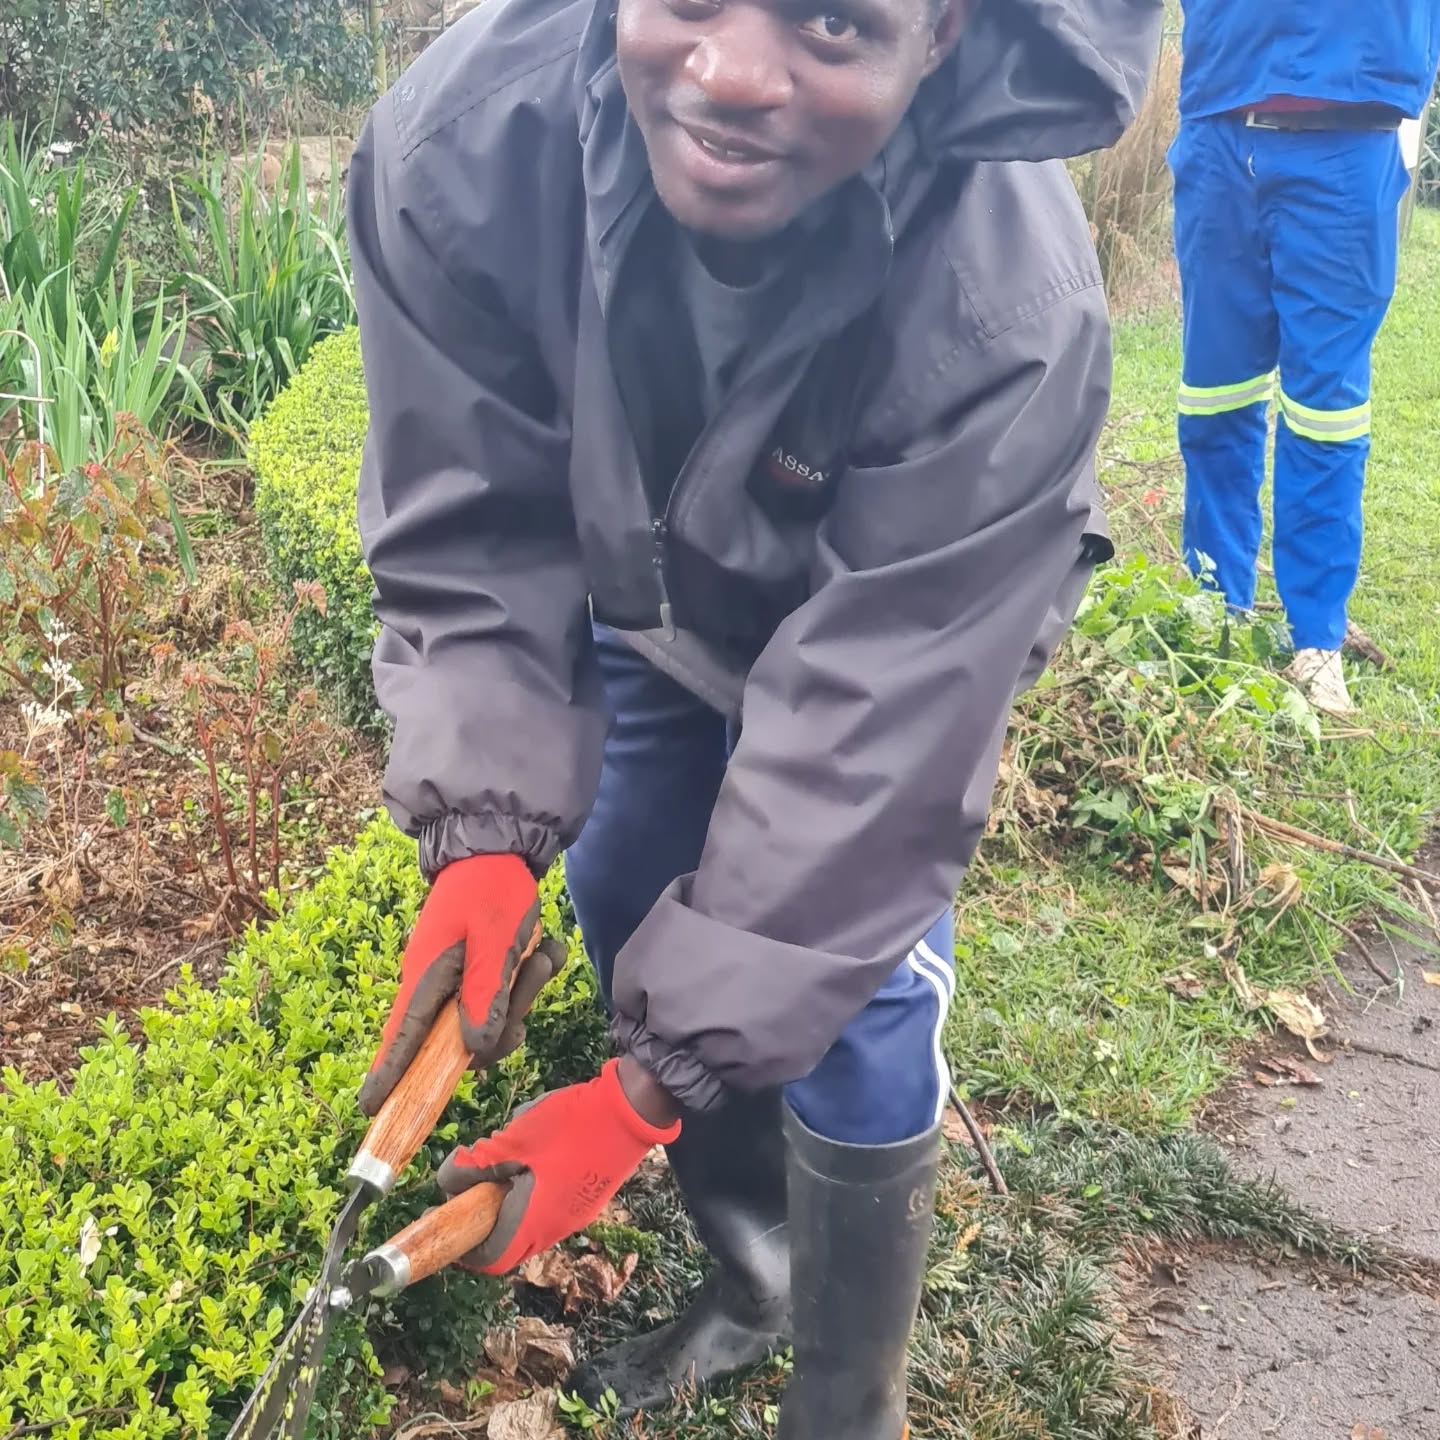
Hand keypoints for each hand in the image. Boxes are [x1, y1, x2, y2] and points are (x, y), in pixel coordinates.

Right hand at [359, 852, 565, 1115]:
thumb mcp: (494, 941)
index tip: (372, 1110)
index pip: (404, 1038)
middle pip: (464, 1039)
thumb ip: (485, 996)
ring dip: (524, 991)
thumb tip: (473, 1053)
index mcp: (427, 978)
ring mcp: (458, 981)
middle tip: (527, 972)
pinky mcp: (480, 974)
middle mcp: (436, 987)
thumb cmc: (492, 890)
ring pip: (492, 1020)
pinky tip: (543, 948)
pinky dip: (530, 977)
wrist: (499, 849)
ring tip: (537, 950)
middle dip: (505, 1019)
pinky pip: (508, 998)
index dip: (389, 1075)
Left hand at [435, 1059, 681, 1272]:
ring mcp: (576, 1211)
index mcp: (536, 1221)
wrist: (634, 1107)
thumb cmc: (573, 1125)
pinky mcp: (586, 1194)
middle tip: (477, 1176)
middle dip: (488, 1209)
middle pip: (509, 1237)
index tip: (451, 1215)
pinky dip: (532, 1181)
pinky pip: (547, 1199)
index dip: (466, 1243)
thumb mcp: (516, 1137)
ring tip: (510, 1149)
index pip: (492, 1257)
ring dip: (510, 1190)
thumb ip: (478, 1163)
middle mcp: (557, 1226)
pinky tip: (536, 1145)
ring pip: (528, 1215)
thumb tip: (448, 1182)